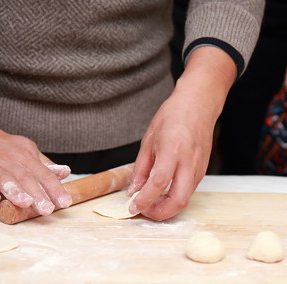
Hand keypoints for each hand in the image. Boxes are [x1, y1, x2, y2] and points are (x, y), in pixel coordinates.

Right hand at [0, 104, 71, 215]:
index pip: (44, 175)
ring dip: (15, 191)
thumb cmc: (5, 149)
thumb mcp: (28, 152)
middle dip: (38, 194)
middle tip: (47, 209)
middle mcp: (10, 161)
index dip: (55, 189)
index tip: (65, 202)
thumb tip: (65, 172)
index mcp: (26, 158)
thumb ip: (45, 165)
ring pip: (4, 179)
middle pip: (26, 178)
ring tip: (25, 203)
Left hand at [127, 46, 235, 220]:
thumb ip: (141, 168)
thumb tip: (134, 190)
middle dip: (160, 213)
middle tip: (144, 211)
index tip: (132, 206)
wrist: (198, 105)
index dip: (144, 200)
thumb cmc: (172, 117)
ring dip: (168, 207)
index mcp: (172, 150)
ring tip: (150, 203)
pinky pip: (189, 190)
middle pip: (179, 200)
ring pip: (186, 198)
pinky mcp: (202, 170)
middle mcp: (188, 162)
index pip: (158, 183)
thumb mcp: (148, 140)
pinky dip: (175, 198)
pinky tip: (163, 194)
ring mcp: (199, 167)